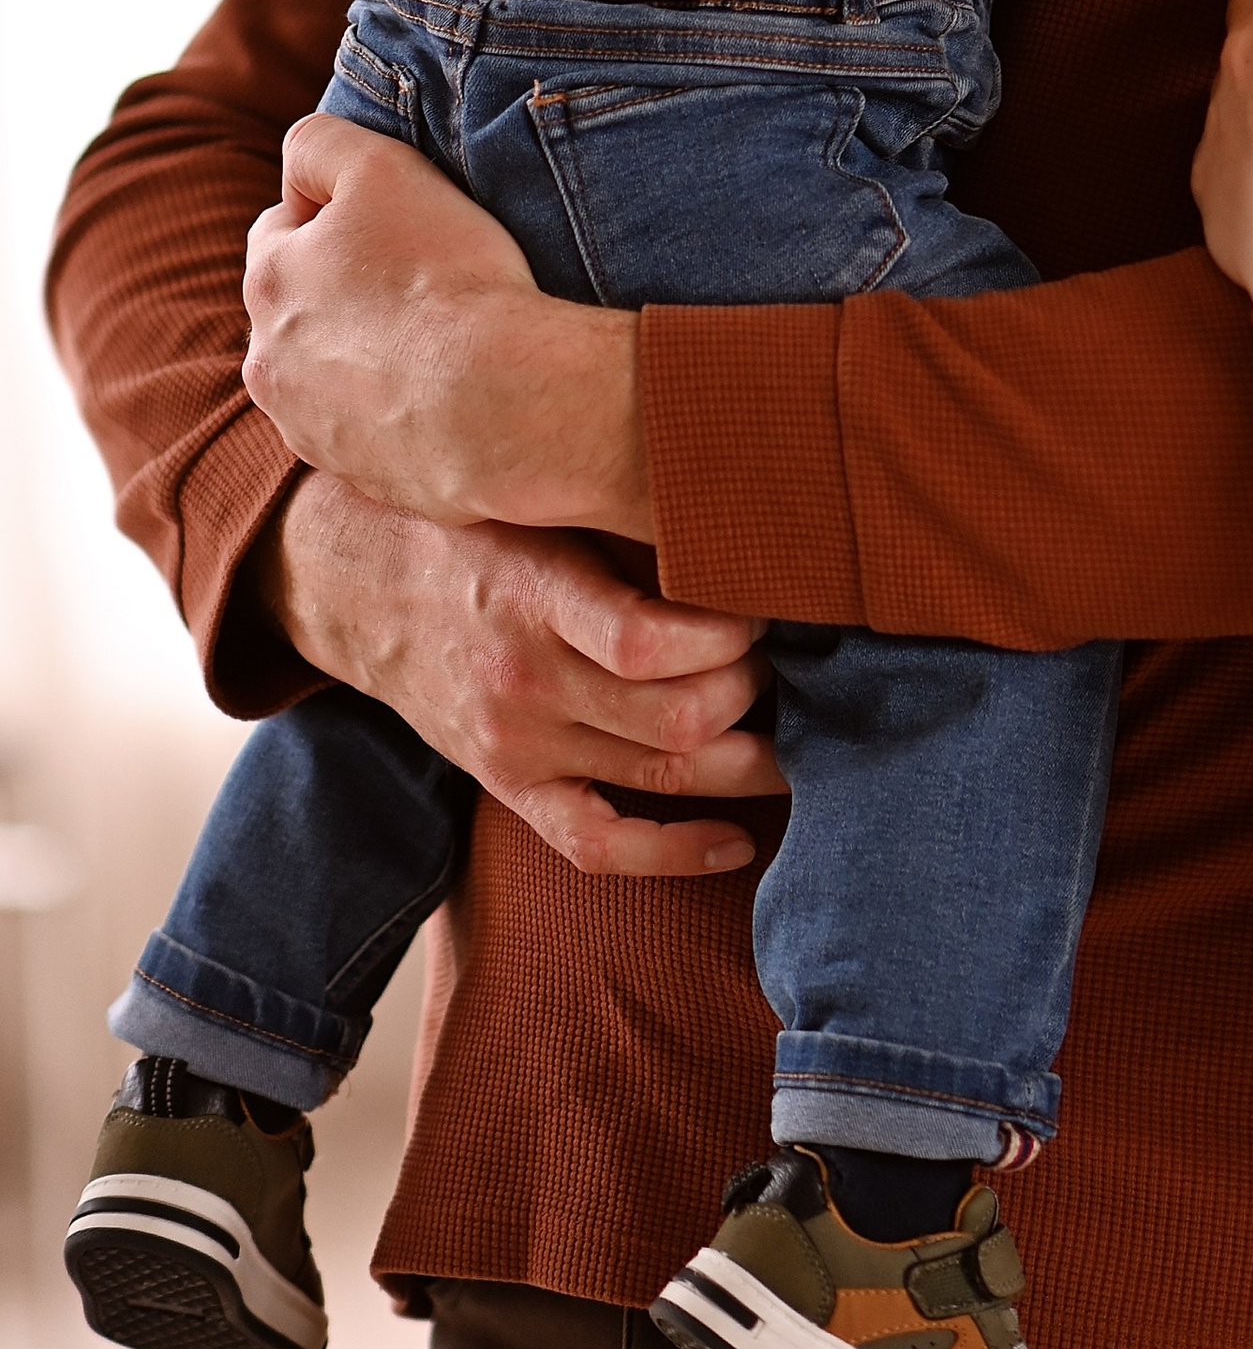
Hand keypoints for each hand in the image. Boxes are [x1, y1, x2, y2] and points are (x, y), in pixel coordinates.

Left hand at [243, 114, 650, 535]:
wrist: (500, 405)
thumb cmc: (445, 278)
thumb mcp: (382, 167)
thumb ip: (322, 144)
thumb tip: (300, 164)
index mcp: (266, 282)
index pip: (283, 225)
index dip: (343, 213)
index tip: (403, 221)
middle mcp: (267, 361)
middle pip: (304, 304)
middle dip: (349, 287)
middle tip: (428, 276)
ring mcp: (309, 427)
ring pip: (332, 370)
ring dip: (371, 352)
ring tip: (445, 339)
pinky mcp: (358, 474)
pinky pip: (372, 426)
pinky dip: (400, 407)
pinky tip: (453, 392)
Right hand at [253, 470, 782, 875]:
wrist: (361, 585)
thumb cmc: (475, 526)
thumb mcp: (537, 497)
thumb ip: (622, 518)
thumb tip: (745, 519)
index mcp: (532, 593)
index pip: (647, 641)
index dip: (730, 635)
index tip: (767, 604)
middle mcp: (524, 679)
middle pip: (674, 718)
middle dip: (756, 691)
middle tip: (788, 655)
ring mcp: (515, 744)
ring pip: (659, 777)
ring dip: (747, 759)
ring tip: (795, 727)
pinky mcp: (510, 786)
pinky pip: (597, 845)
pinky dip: (675, 852)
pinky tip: (739, 838)